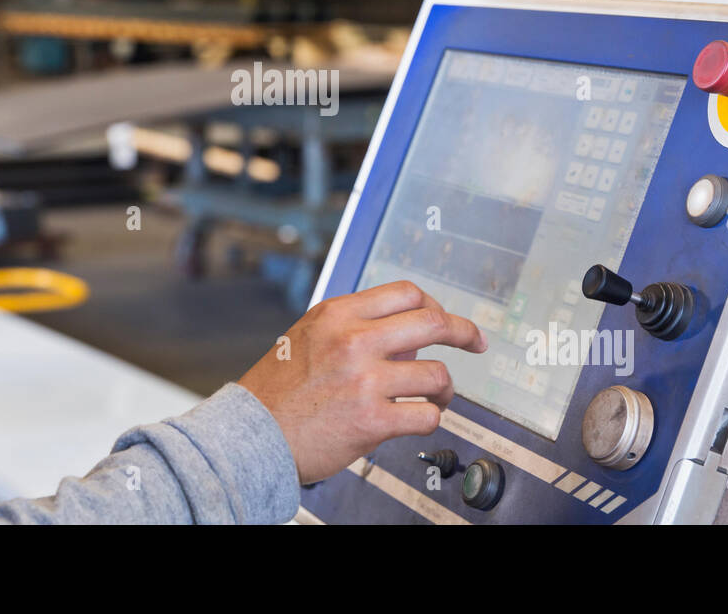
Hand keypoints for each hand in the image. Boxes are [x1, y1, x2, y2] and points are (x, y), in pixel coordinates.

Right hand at [237, 280, 486, 484]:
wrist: (253, 434)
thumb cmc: (278, 390)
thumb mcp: (309, 336)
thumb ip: (354, 328)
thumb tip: (406, 336)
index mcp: (338, 314)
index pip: (406, 293)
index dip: (435, 304)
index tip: (446, 318)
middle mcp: (353, 341)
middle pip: (432, 322)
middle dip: (463, 332)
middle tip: (474, 343)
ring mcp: (364, 380)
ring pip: (436, 373)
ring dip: (445, 388)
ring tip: (437, 397)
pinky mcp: (372, 420)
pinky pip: (426, 415)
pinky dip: (431, 418)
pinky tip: (419, 419)